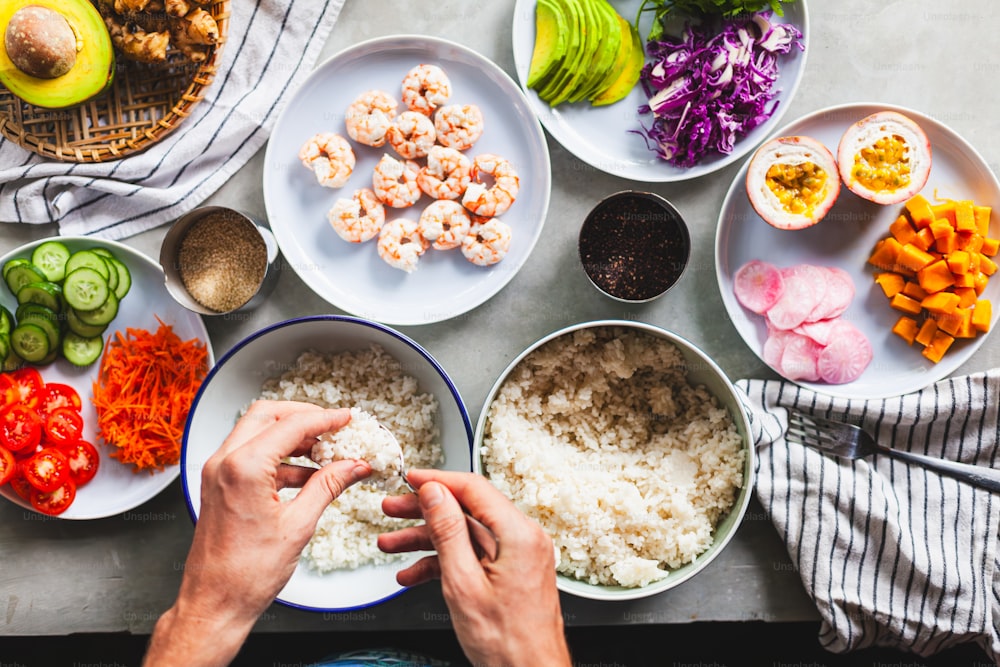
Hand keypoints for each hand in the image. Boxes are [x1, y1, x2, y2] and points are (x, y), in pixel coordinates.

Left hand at [144, 401, 369, 665]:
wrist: (214, 604)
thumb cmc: (246, 574)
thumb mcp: (298, 525)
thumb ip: (327, 486)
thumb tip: (353, 466)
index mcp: (244, 468)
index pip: (291, 425)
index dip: (325, 419)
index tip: (346, 419)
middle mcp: (224, 463)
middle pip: (267, 415)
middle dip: (303, 417)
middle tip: (333, 426)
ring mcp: (217, 473)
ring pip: (256, 432)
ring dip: (290, 437)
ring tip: (324, 451)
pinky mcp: (218, 485)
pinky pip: (250, 456)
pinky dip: (278, 457)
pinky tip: (306, 474)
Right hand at [378, 469, 570, 666]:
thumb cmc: (507, 643)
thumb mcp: (463, 583)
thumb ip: (448, 532)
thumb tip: (435, 494)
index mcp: (518, 534)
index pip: (473, 488)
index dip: (437, 480)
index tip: (409, 478)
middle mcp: (523, 539)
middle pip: (466, 510)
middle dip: (425, 510)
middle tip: (391, 509)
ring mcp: (517, 556)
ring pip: (465, 534)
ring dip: (427, 539)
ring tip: (391, 543)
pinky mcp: (510, 572)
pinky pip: (472, 556)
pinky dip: (443, 562)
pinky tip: (412, 574)